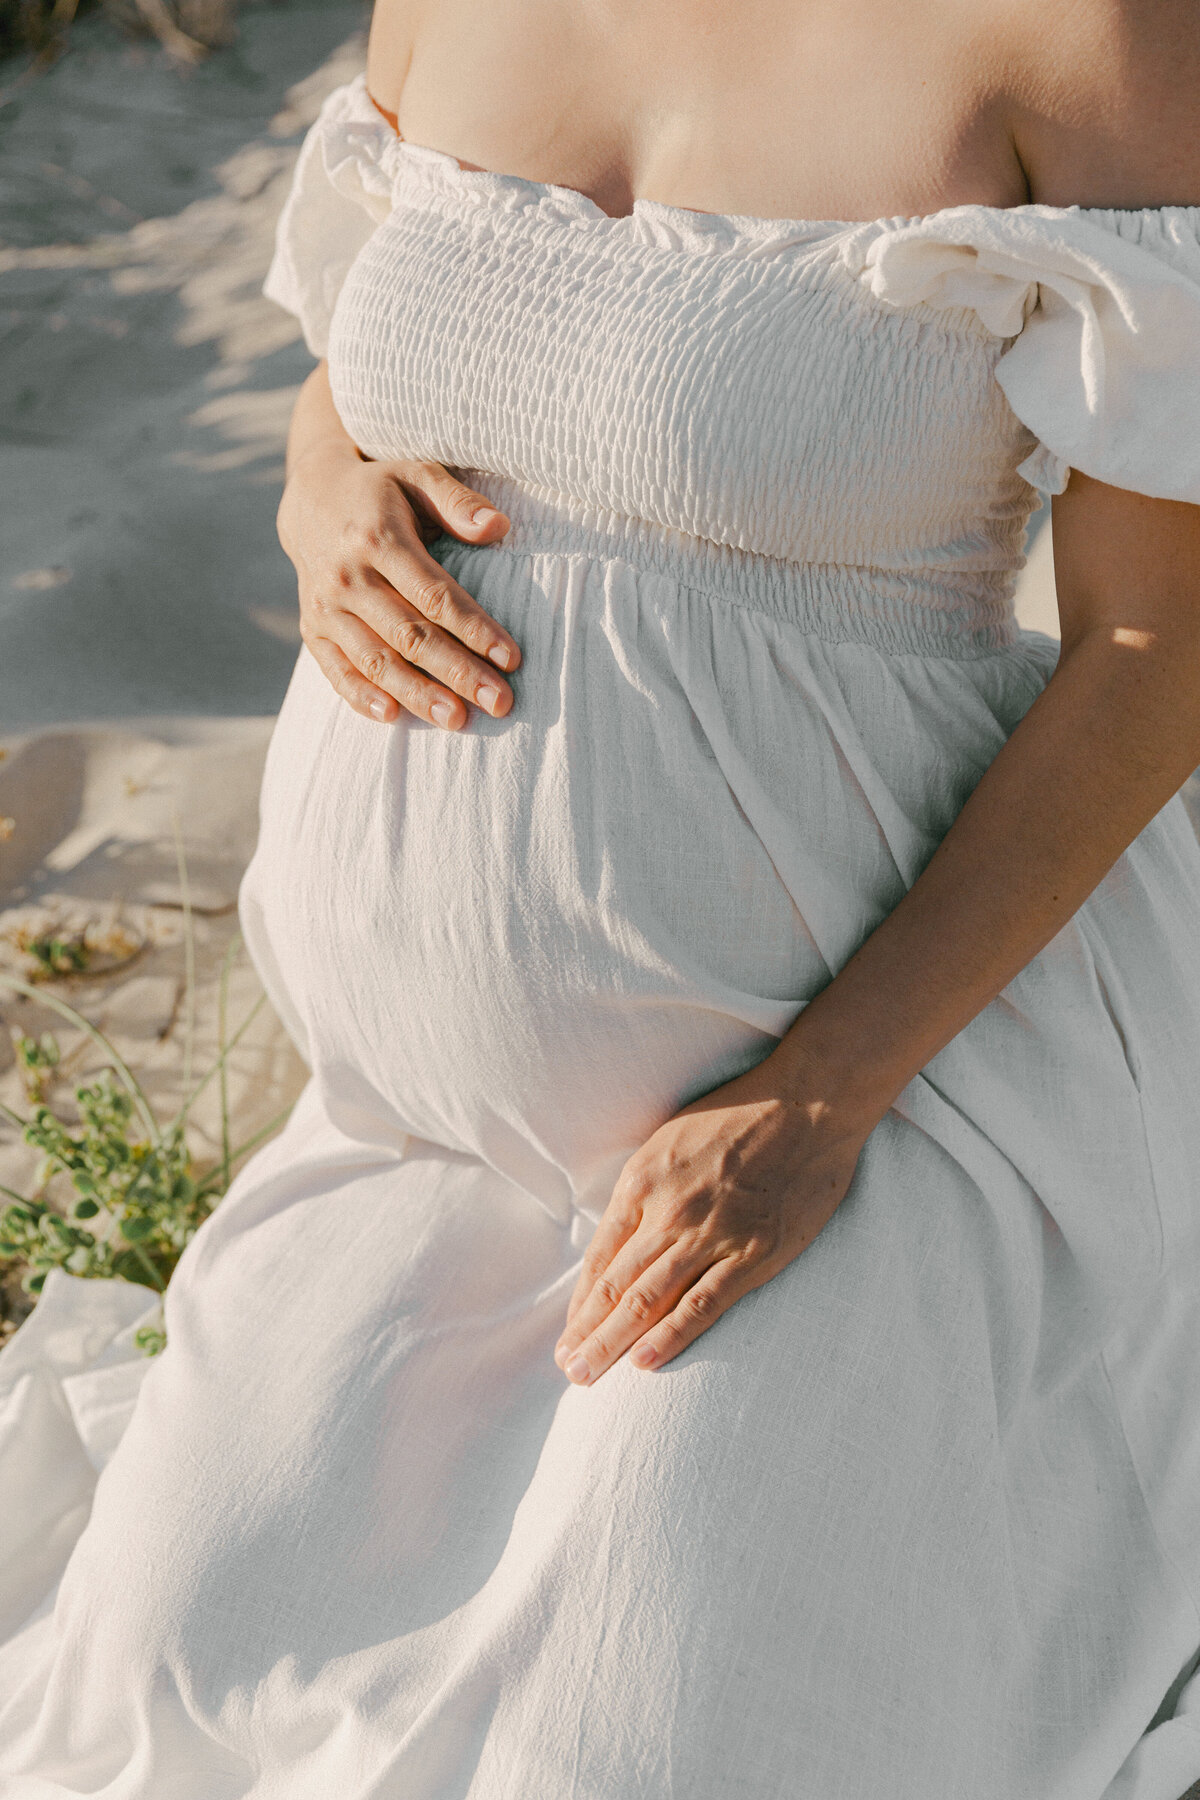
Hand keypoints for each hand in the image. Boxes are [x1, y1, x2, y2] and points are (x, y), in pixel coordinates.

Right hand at [277, 441, 521, 727]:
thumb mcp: (418, 475)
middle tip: (499, 703)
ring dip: (418, 694)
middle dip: (457, 673)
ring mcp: (325, 607)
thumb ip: (456, 500)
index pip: (434, 595)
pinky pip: (336, 670)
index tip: (512, 658)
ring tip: (458, 720)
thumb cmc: (382, 491)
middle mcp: (347, 577)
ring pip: (376, 660)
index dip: (475, 629)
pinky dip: (361, 697)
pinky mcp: (312, 629)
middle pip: (410, 635)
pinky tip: (394, 717)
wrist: (311, 500)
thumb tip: (498, 527)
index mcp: (378, 539)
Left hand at [553, 1056, 870, 1384]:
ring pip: (649, 1300)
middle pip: (617, 1286)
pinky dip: (671, 1335)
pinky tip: (644, 1362)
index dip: (580, 1302)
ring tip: (588, 1375)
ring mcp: (711, 1235)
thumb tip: (619, 1236)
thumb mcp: (670, 1139)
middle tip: (568, 1369)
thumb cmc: (738, 1114)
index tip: (567, 1335)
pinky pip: (704, 1303)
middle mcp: (668, 1211)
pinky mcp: (753, 1253)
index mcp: (642, 1181)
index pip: (601, 1256)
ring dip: (613, 1342)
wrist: (807, 1102)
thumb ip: (644, 1189)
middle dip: (587, 1333)